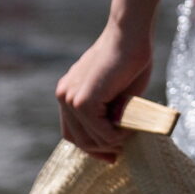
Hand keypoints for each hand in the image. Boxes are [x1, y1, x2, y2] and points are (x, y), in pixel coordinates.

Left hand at [55, 23, 152, 161]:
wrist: (130, 37)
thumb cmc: (129, 62)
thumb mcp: (115, 96)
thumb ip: (108, 115)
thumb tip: (114, 142)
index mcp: (67, 94)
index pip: (72, 133)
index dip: (92, 148)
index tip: (112, 156)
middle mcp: (64, 96)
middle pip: (78, 140)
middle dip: (101, 151)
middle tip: (121, 154)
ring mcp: (70, 99)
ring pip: (90, 140)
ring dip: (113, 142)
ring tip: (130, 132)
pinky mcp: (83, 101)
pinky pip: (101, 133)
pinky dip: (117, 136)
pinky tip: (128, 127)